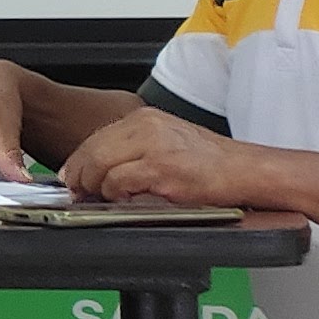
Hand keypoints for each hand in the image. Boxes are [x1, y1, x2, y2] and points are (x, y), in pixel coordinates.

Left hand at [61, 105, 256, 208]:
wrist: (247, 170)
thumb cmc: (211, 162)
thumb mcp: (166, 142)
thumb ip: (133, 149)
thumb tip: (97, 168)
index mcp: (145, 119)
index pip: (95, 137)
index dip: (78, 162)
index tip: (71, 178)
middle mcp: (147, 126)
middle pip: (91, 150)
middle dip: (79, 176)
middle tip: (78, 193)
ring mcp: (154, 146)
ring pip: (99, 165)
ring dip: (94, 187)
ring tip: (101, 198)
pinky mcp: (162, 168)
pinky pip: (119, 182)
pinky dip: (115, 194)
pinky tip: (126, 200)